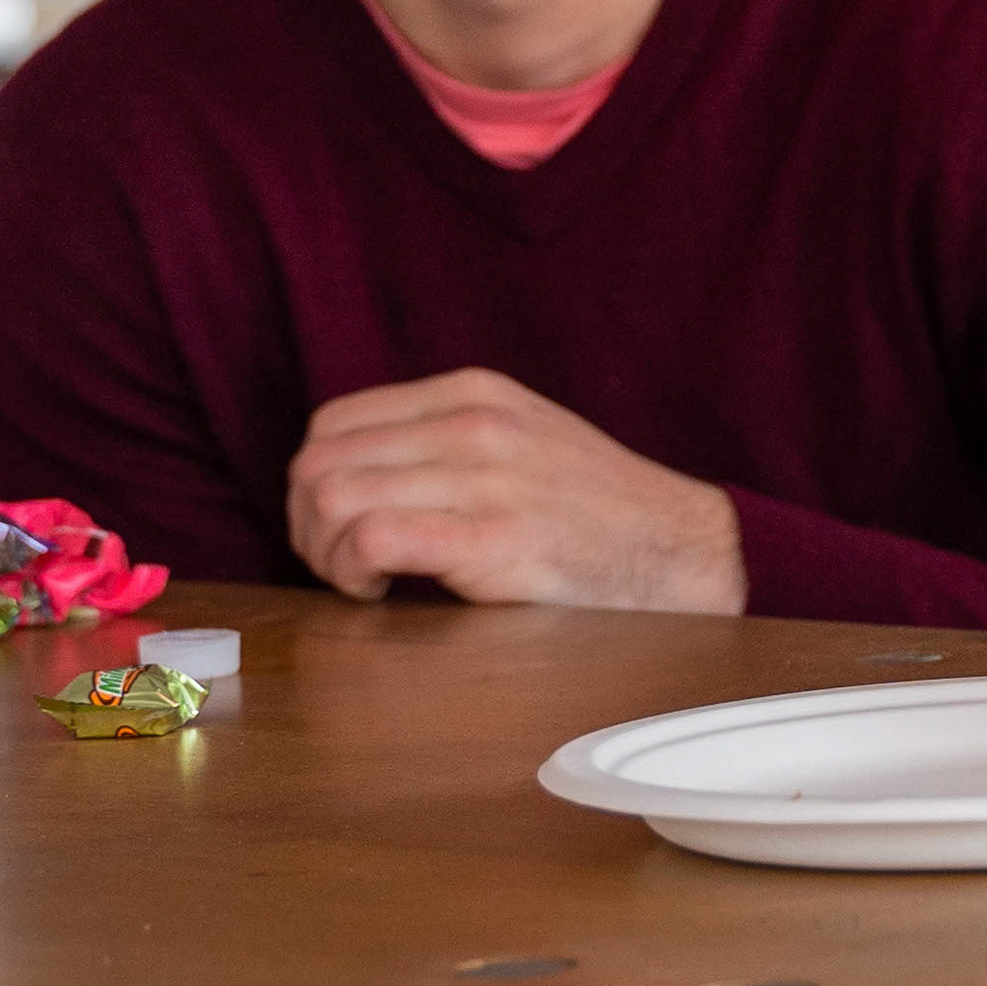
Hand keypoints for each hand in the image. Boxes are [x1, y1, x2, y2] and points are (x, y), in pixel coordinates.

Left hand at [285, 367, 743, 612]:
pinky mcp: (490, 537)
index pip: (334, 422)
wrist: (678, 551)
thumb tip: (358, 475)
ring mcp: (484, 477)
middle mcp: (473, 423)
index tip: (339, 528)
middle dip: (308, 524)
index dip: (314, 481)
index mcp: (474, 392)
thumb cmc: (595, 512)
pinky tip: (380, 593)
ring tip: (362, 582)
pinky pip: (370, 538)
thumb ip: (448, 439)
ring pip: (332, 499)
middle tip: (343, 566)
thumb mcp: (523, 439)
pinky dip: (350, 571)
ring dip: (325, 554)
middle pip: (319, 462)